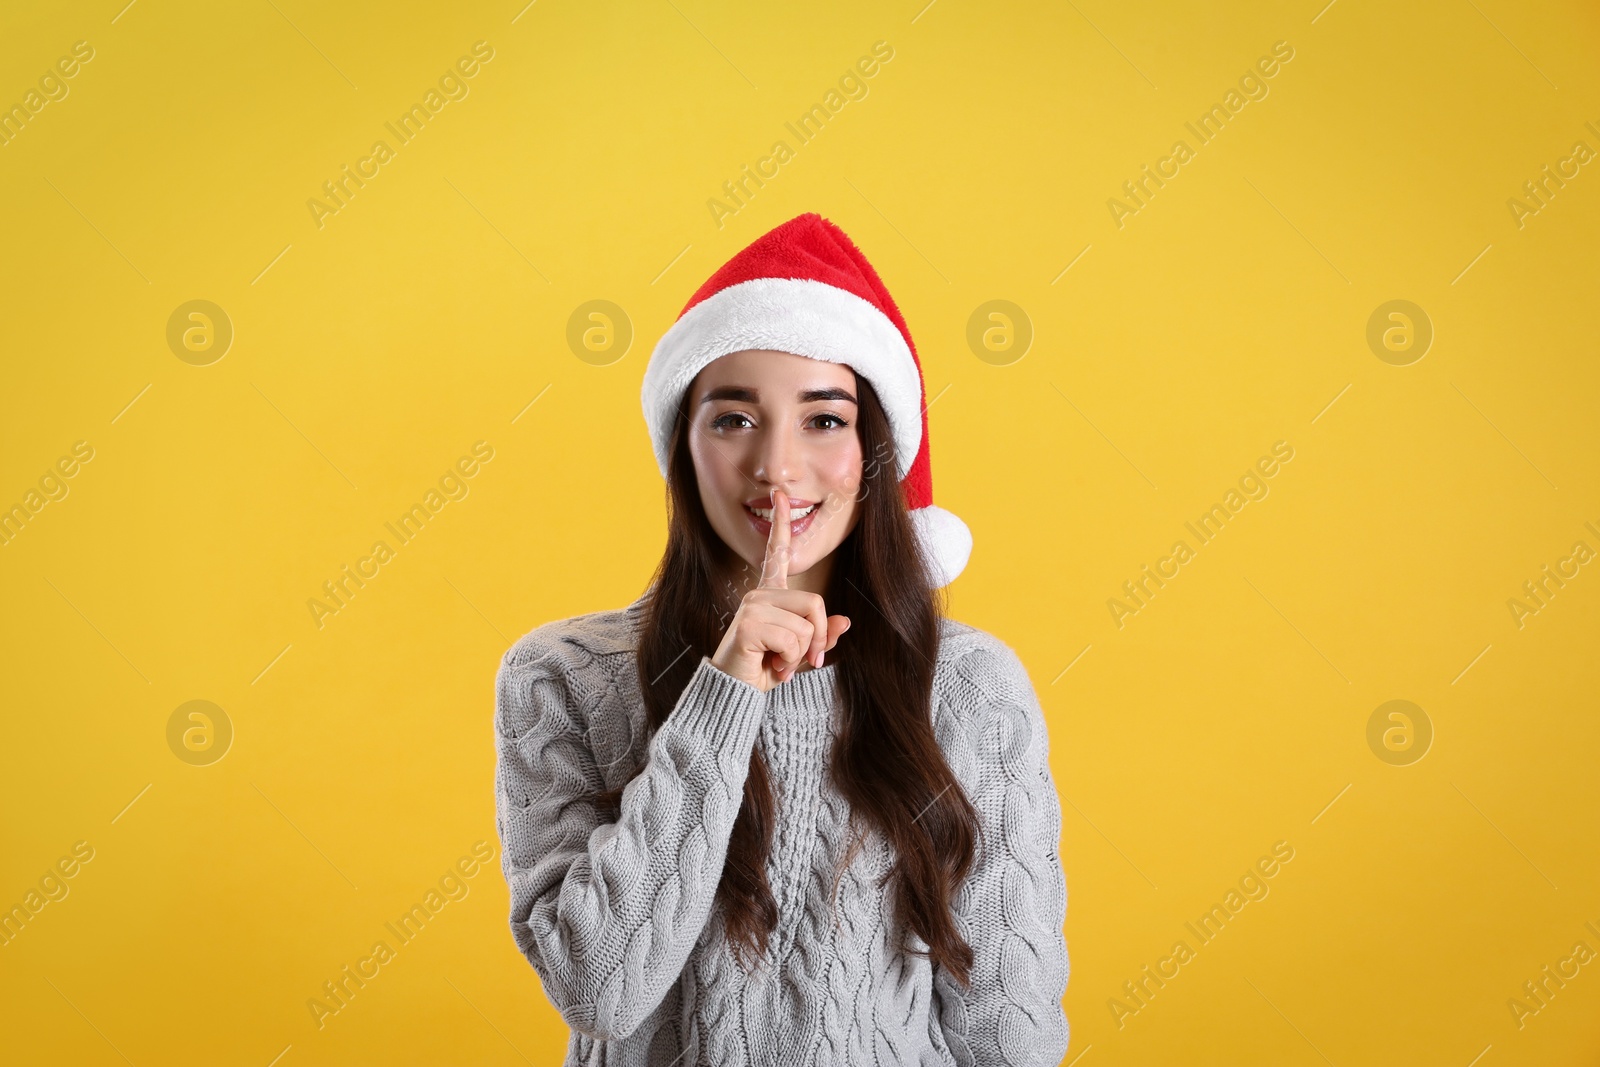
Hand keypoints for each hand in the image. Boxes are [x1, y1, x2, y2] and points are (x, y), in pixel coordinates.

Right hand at [709, 488, 851, 691]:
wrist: (734, 692)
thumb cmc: (763, 670)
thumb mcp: (799, 654)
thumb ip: (820, 637)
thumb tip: (846, 622)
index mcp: (769, 596)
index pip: (776, 554)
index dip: (781, 524)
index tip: (780, 495)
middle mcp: (759, 595)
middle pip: (814, 603)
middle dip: (817, 637)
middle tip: (804, 661)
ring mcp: (752, 607)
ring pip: (806, 624)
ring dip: (801, 653)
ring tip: (780, 663)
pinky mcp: (750, 624)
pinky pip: (793, 639)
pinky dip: (790, 660)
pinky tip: (773, 666)